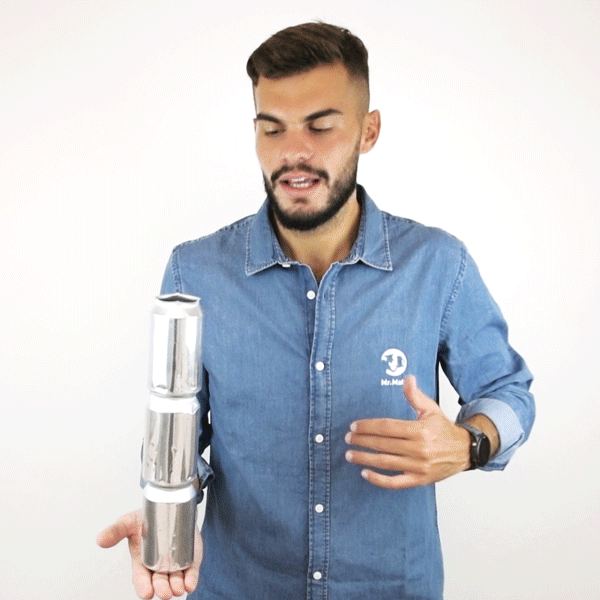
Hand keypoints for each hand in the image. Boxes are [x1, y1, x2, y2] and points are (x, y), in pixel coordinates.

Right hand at [96, 509, 202, 598]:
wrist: (169, 506)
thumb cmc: (146, 518)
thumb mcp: (129, 522)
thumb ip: (116, 531)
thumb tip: (100, 539)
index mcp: (141, 562)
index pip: (141, 579)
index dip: (144, 586)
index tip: (146, 593)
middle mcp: (158, 566)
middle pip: (159, 582)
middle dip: (161, 588)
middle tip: (165, 593)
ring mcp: (175, 563)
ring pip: (175, 580)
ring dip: (177, 586)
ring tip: (178, 589)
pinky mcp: (190, 558)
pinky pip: (191, 572)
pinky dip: (191, 579)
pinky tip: (190, 584)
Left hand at [345, 375, 470, 488]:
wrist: (465, 451)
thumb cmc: (444, 430)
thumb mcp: (431, 409)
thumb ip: (415, 396)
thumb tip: (407, 378)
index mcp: (420, 430)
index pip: (387, 427)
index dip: (368, 426)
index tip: (354, 426)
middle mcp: (419, 449)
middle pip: (383, 444)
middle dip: (362, 441)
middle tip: (348, 438)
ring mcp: (419, 466)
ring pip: (386, 462)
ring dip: (365, 458)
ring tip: (350, 454)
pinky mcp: (419, 480)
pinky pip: (396, 482)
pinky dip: (379, 480)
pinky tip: (365, 473)